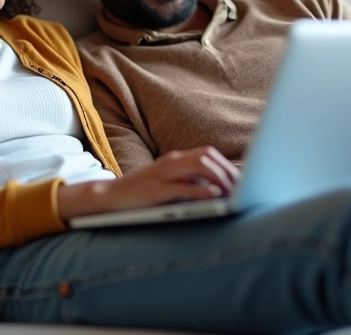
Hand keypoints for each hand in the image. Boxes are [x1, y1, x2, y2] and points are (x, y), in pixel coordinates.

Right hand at [57, 146, 240, 219]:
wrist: (108, 198)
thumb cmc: (141, 193)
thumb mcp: (167, 183)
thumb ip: (188, 182)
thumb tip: (218, 188)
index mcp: (174, 160)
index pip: (207, 153)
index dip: (227, 164)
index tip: (242, 179)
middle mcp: (170, 163)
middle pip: (206, 156)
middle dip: (227, 171)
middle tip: (240, 187)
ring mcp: (161, 176)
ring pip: (198, 166)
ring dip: (218, 178)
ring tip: (230, 192)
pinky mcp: (154, 192)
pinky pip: (182, 188)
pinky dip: (201, 191)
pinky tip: (213, 197)